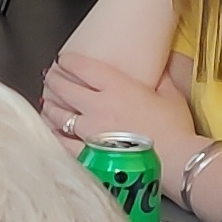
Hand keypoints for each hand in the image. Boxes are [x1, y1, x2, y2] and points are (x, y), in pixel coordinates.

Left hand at [41, 49, 190, 164]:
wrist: (174, 161)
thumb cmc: (174, 129)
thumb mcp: (171, 96)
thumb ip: (162, 78)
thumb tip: (160, 68)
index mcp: (117, 88)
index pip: (83, 68)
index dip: (68, 61)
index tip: (62, 60)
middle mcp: (98, 106)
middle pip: (64, 89)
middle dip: (54, 80)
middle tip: (50, 76)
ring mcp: (90, 131)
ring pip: (59, 114)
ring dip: (51, 106)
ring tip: (47, 101)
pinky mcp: (88, 154)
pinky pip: (63, 142)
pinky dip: (54, 134)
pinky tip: (51, 130)